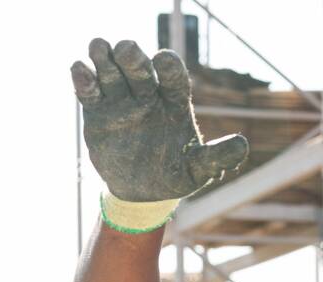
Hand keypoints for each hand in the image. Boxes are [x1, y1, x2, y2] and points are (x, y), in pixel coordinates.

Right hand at [70, 38, 248, 201]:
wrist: (142, 193)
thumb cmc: (175, 176)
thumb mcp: (198, 170)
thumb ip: (217, 157)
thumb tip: (242, 145)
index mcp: (174, 103)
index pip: (173, 78)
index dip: (168, 68)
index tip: (163, 60)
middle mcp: (147, 96)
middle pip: (139, 70)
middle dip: (132, 58)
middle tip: (125, 49)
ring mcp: (121, 101)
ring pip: (112, 73)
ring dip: (103, 58)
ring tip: (98, 46)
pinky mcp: (98, 112)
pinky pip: (89, 92)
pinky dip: (83, 79)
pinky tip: (79, 69)